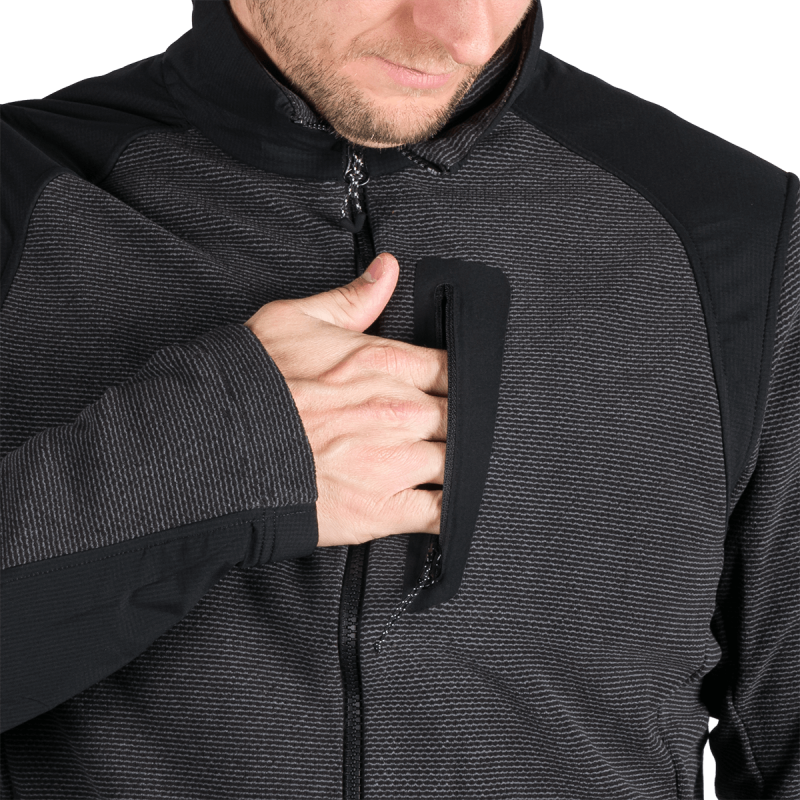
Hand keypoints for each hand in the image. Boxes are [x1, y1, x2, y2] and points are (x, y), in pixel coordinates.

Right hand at [244, 253, 446, 547]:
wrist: (220, 446)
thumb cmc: (254, 384)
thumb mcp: (296, 320)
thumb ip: (352, 299)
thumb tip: (388, 270)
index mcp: (388, 363)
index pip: (454, 369)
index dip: (457, 382)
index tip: (447, 391)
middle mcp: (402, 411)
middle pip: (461, 418)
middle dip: (455, 424)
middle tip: (440, 431)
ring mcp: (398, 462)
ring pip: (458, 464)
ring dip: (453, 465)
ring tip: (438, 467)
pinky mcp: (386, 509)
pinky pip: (441, 514)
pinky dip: (450, 512)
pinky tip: (444, 508)